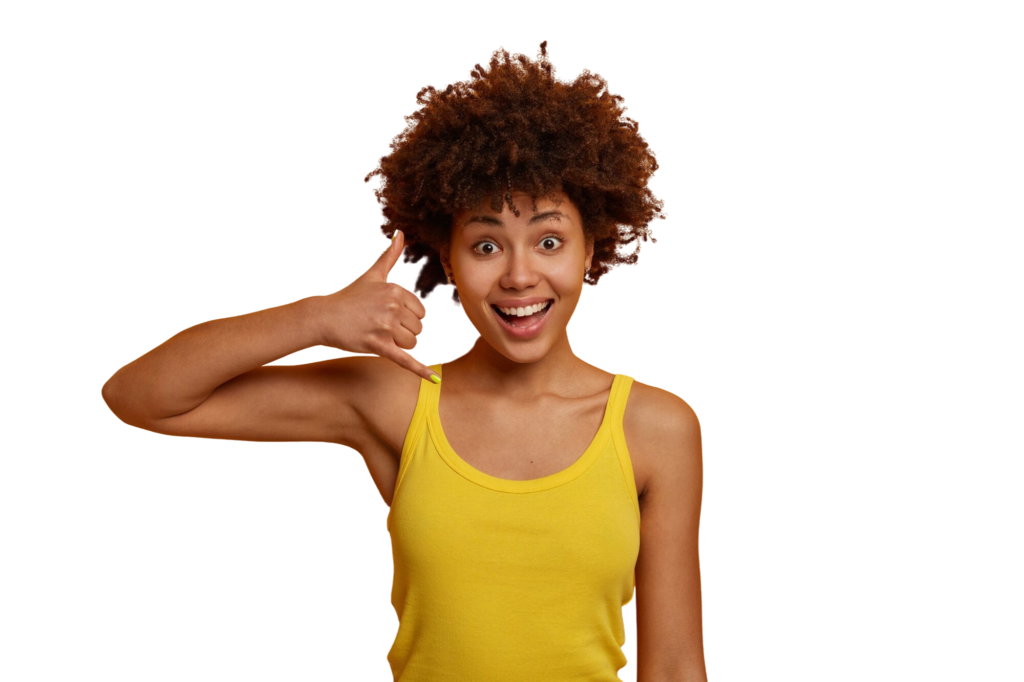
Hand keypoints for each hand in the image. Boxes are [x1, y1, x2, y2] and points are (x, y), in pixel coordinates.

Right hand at [317, 231, 435, 380]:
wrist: (324, 317)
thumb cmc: (350, 297)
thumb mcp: (372, 274)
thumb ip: (389, 256)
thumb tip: (401, 233)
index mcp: (396, 291)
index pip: (421, 312)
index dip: (409, 318)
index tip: (391, 316)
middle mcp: (393, 308)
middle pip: (418, 329)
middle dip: (405, 332)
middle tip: (384, 327)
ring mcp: (385, 327)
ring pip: (412, 343)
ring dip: (402, 345)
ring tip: (383, 337)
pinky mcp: (378, 345)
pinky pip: (405, 360)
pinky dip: (420, 370)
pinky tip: (433, 380)